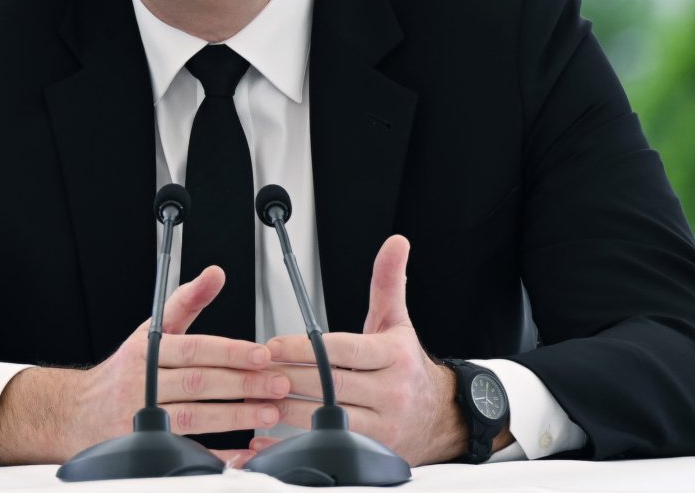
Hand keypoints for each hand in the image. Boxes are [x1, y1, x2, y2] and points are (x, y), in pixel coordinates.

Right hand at [0, 266, 288, 465]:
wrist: (76, 413)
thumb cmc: (123, 371)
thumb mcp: (150, 331)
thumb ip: (186, 302)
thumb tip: (214, 275)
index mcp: (147, 352)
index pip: (192, 349)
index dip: (228, 351)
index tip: (261, 353)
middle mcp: (143, 384)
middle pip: (198, 383)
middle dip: (242, 383)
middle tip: (277, 381)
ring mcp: (144, 418)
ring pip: (195, 417)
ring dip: (236, 415)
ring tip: (268, 410)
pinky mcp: (147, 445)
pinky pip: (187, 449)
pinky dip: (216, 451)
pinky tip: (242, 449)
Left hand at [265, 234, 491, 465]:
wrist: (439, 416)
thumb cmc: (406, 367)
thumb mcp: (397, 322)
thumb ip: (388, 283)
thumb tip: (395, 243)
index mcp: (393, 357)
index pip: (344, 351)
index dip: (305, 349)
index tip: (273, 345)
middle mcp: (391, 392)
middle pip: (329, 385)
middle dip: (287, 376)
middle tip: (255, 369)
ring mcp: (382, 426)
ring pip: (325, 418)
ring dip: (285, 408)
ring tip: (256, 396)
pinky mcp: (371, 451)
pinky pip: (325, 445)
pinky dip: (292, 443)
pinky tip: (266, 437)